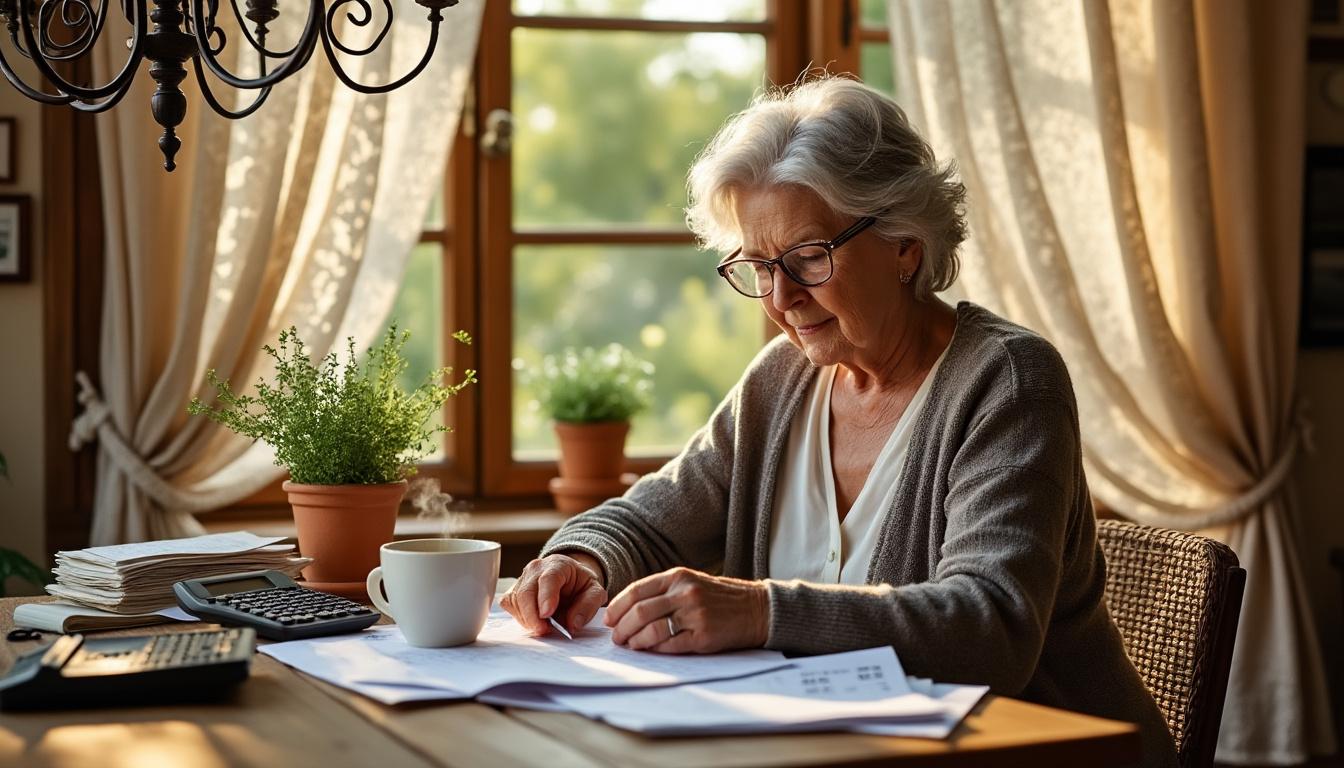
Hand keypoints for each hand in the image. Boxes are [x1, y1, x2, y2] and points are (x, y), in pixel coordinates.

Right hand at [500, 553, 606, 636]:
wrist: (568, 578)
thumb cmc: (580, 585)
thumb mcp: (594, 592)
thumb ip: (588, 605)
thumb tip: (573, 624)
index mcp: (558, 565)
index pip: (548, 579)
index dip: (546, 597)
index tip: (547, 614)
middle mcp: (535, 569)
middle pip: (526, 592)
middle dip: (532, 615)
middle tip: (544, 630)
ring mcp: (522, 579)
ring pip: (516, 601)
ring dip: (528, 619)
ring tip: (545, 627)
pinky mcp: (513, 591)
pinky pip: (510, 606)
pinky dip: (521, 618)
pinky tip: (534, 622)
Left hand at [604, 567, 768, 653]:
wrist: (757, 609)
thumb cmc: (720, 598)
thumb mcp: (691, 583)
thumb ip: (663, 592)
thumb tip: (627, 610)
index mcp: (678, 576)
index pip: (636, 590)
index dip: (617, 607)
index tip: (609, 619)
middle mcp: (685, 593)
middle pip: (639, 611)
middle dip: (621, 627)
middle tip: (616, 638)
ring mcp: (695, 614)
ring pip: (651, 629)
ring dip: (635, 641)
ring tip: (630, 646)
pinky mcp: (704, 635)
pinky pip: (670, 645)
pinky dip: (655, 649)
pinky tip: (649, 650)